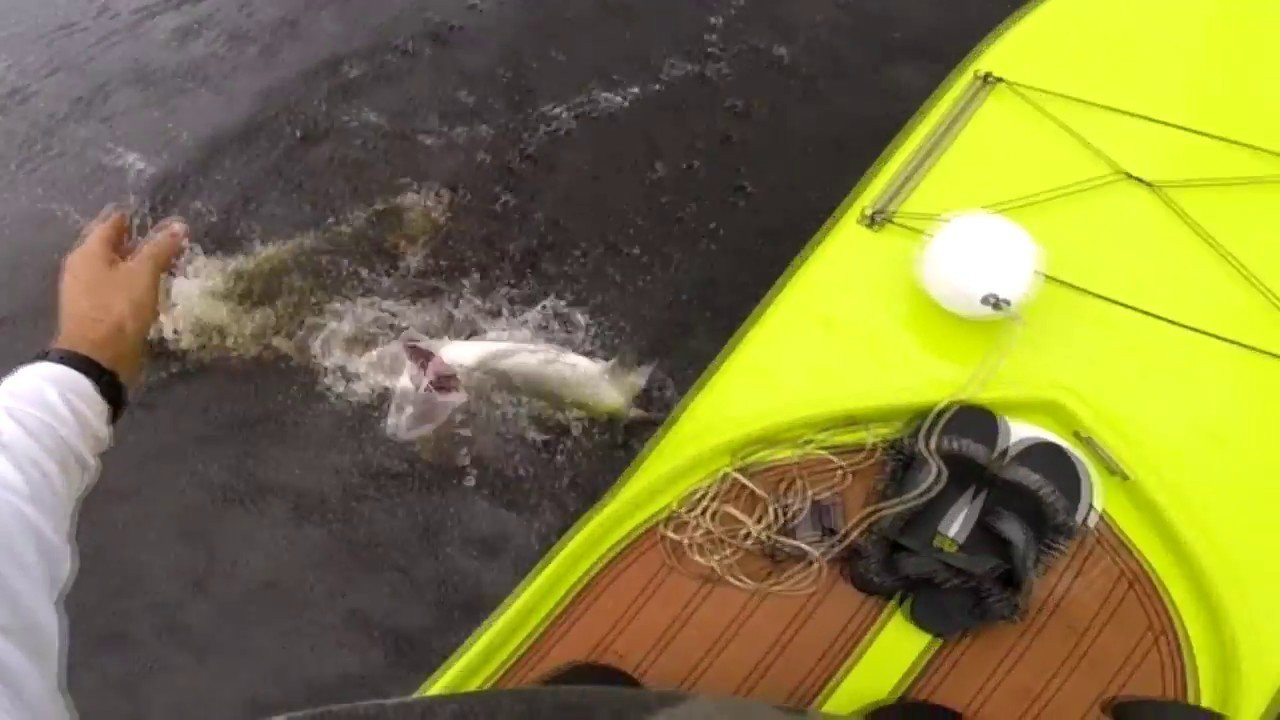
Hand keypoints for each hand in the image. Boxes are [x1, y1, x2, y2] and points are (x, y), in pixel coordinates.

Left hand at [54, 207, 188, 385]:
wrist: (97, 358)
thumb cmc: (118, 310)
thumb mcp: (143, 274)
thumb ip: (160, 248)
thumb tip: (179, 225)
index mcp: (88, 252)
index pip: (112, 223)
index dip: (135, 217)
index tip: (161, 216)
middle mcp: (82, 267)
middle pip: (111, 245)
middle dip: (137, 240)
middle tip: (167, 238)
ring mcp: (86, 290)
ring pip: (114, 268)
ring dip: (136, 264)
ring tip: (164, 262)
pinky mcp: (95, 311)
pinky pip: (116, 287)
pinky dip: (132, 283)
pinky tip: (150, 288)